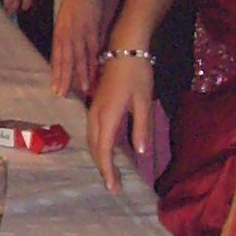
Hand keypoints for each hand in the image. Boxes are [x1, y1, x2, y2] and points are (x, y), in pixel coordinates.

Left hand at [49, 0, 103, 98]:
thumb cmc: (74, 5)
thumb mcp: (66, 23)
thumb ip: (68, 39)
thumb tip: (70, 55)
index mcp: (59, 35)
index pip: (56, 58)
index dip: (56, 74)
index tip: (55, 89)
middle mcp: (66, 36)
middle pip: (64, 61)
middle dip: (64, 79)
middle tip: (63, 95)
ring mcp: (78, 33)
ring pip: (78, 57)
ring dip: (80, 73)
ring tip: (82, 89)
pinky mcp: (91, 28)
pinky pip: (92, 48)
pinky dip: (93, 60)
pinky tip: (94, 70)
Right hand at [86, 50, 153, 192]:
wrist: (125, 47)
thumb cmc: (137, 73)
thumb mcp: (144, 101)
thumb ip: (141, 127)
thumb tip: (139, 153)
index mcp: (108, 115)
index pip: (104, 150)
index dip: (108, 171)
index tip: (113, 188)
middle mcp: (96, 114)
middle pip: (94, 147)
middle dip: (102, 168)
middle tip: (114, 186)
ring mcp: (94, 107)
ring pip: (91, 139)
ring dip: (99, 157)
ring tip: (110, 172)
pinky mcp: (95, 103)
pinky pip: (93, 130)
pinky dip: (98, 145)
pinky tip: (107, 149)